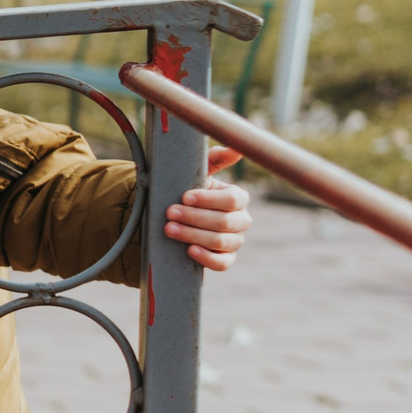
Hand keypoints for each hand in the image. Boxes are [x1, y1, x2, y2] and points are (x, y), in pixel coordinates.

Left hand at [164, 148, 251, 271]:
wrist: (178, 217)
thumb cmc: (191, 190)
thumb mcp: (200, 173)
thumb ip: (216, 158)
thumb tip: (236, 149)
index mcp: (238, 198)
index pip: (232, 200)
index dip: (208, 199)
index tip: (185, 197)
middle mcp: (241, 220)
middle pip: (225, 222)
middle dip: (195, 217)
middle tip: (170, 212)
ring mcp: (234, 241)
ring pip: (221, 242)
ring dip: (193, 235)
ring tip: (170, 229)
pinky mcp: (225, 259)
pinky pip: (222, 263)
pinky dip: (206, 258)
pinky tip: (190, 250)